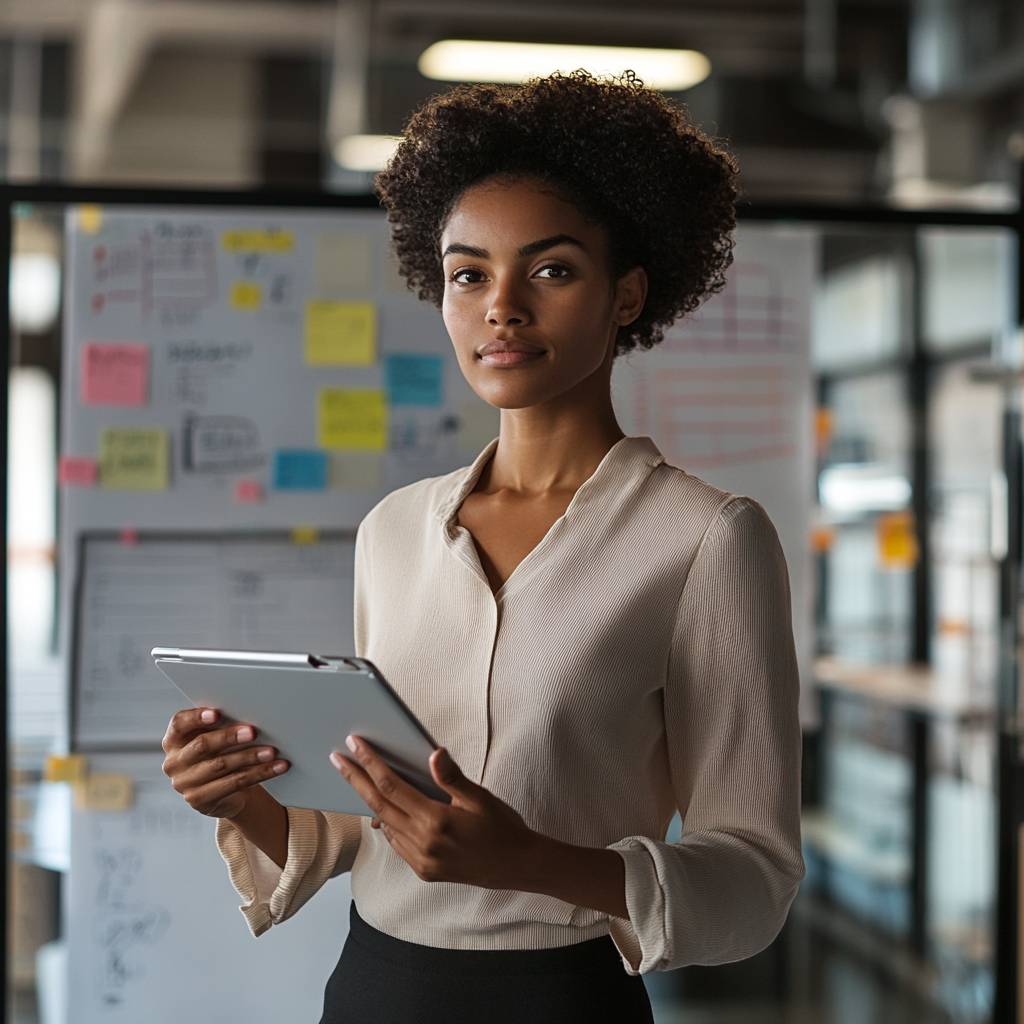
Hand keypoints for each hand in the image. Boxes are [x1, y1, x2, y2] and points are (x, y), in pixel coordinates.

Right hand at [161, 707, 289, 818]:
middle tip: (253, 732)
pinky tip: (277, 767)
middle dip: (229, 737)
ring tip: (271, 751)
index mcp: (173, 740)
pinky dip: (260, 773)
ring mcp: (184, 783)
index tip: (217, 713)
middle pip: (202, 745)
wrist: (225, 792)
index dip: (196, 718)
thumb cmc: (220, 753)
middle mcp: (174, 762)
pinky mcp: (200, 800)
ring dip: (250, 757)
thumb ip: (222, 725)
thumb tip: (251, 712)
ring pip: (221, 765)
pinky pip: (234, 783)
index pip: (179, 724)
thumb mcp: (215, 739)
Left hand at [330, 736, 538, 889]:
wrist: (518, 866)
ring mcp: (421, 860)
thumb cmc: (503, 827)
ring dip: (368, 801)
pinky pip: (396, 843)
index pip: (393, 786)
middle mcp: (422, 843)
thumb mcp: (481, 798)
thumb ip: (453, 777)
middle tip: (337, 759)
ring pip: (384, 825)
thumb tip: (435, 754)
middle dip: (356, 779)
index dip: (371, 763)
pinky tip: (385, 811)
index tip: (355, 745)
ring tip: (357, 779)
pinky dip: (387, 823)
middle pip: (379, 805)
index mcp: (436, 821)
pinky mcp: (424, 871)